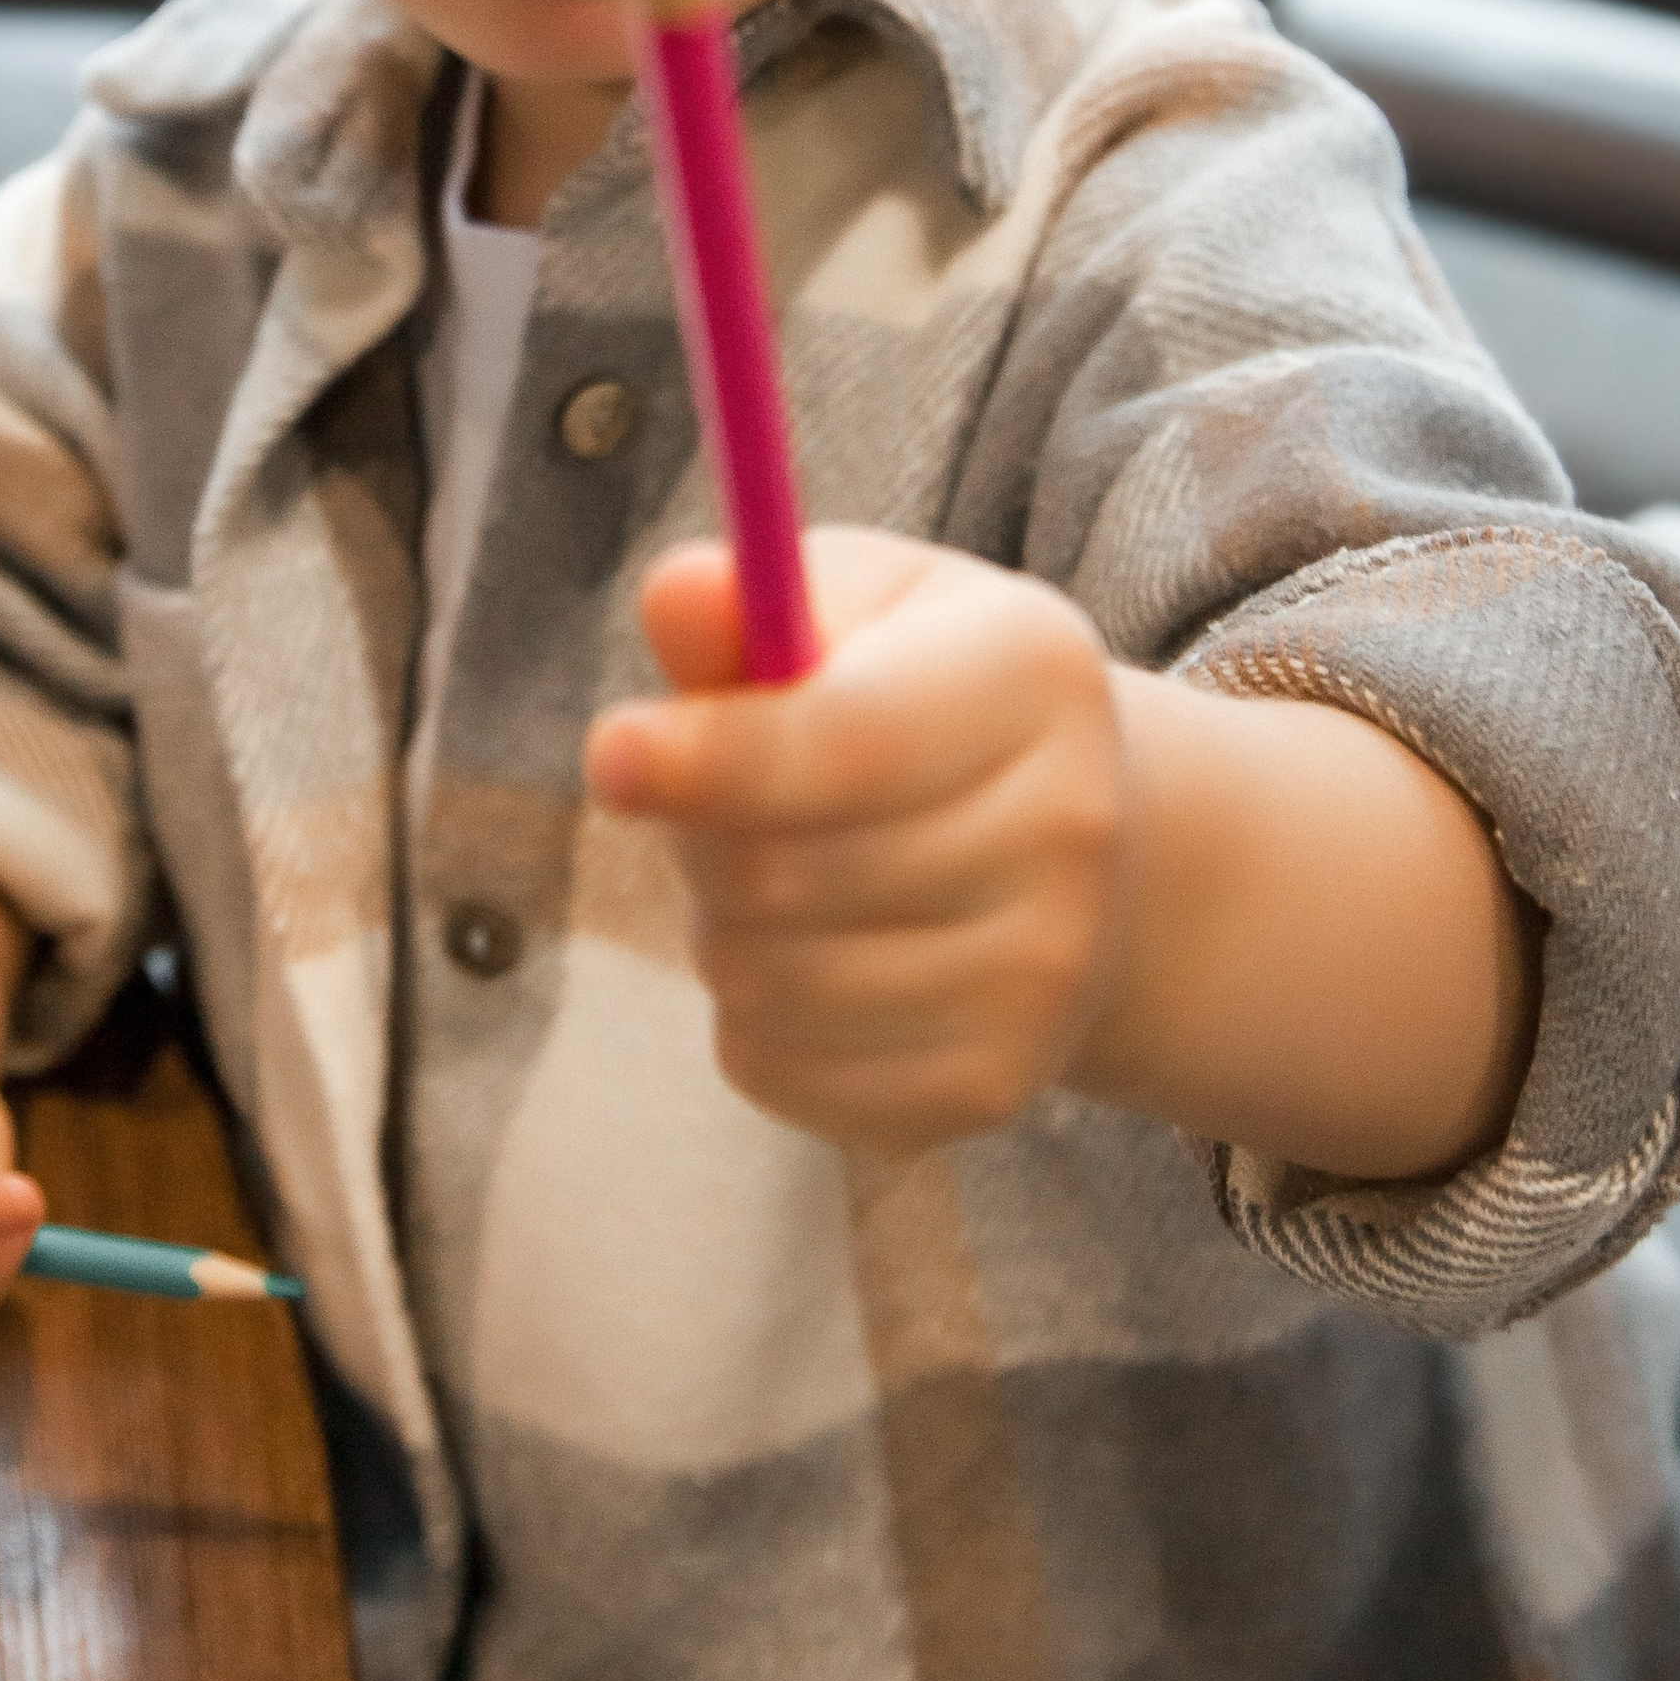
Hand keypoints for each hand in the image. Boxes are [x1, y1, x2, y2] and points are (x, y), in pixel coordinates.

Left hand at [586, 528, 1129, 1150]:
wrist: (1059, 841)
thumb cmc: (913, 690)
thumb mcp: (850, 612)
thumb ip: (749, 606)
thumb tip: (677, 593)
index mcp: (1033, 671)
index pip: (854, 741)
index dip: (714, 757)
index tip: (609, 754)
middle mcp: (1070, 830)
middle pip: (788, 872)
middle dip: (701, 836)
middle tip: (703, 801)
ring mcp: (1046, 976)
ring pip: (771, 984)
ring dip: (718, 928)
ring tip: (766, 876)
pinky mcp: (992, 1087)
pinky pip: (781, 1071)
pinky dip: (750, 1020)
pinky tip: (803, 958)